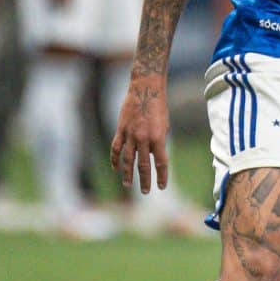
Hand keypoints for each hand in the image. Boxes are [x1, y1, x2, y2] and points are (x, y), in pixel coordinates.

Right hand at [110, 77, 169, 192]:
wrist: (145, 89)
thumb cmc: (159, 107)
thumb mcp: (164, 125)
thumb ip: (158, 142)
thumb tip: (152, 156)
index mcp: (158, 137)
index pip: (161, 162)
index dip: (162, 176)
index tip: (161, 186)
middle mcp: (143, 138)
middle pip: (143, 165)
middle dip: (145, 180)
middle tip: (145, 191)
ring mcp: (130, 134)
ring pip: (127, 159)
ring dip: (127, 174)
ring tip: (128, 185)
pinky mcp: (120, 130)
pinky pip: (116, 148)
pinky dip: (115, 159)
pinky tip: (115, 168)